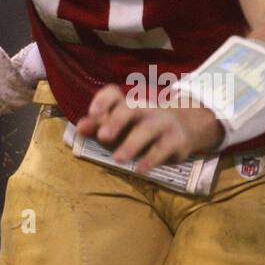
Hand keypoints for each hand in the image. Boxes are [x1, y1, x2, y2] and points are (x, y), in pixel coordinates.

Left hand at [74, 85, 223, 173]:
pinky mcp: (175, 140)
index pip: (113, 94)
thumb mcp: (122, 126)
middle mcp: (144, 109)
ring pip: (147, 130)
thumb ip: (100, 126)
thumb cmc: (142, 128)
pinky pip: (163, 149)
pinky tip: (141, 170)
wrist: (185, 128)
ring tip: (118, 159)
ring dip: (131, 144)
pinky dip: (151, 159)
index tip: (93, 113)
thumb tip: (79, 128)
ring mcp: (161, 123)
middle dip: (116, 121)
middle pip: (130, 108)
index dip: (102, 101)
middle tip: (104, 136)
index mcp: (127, 104)